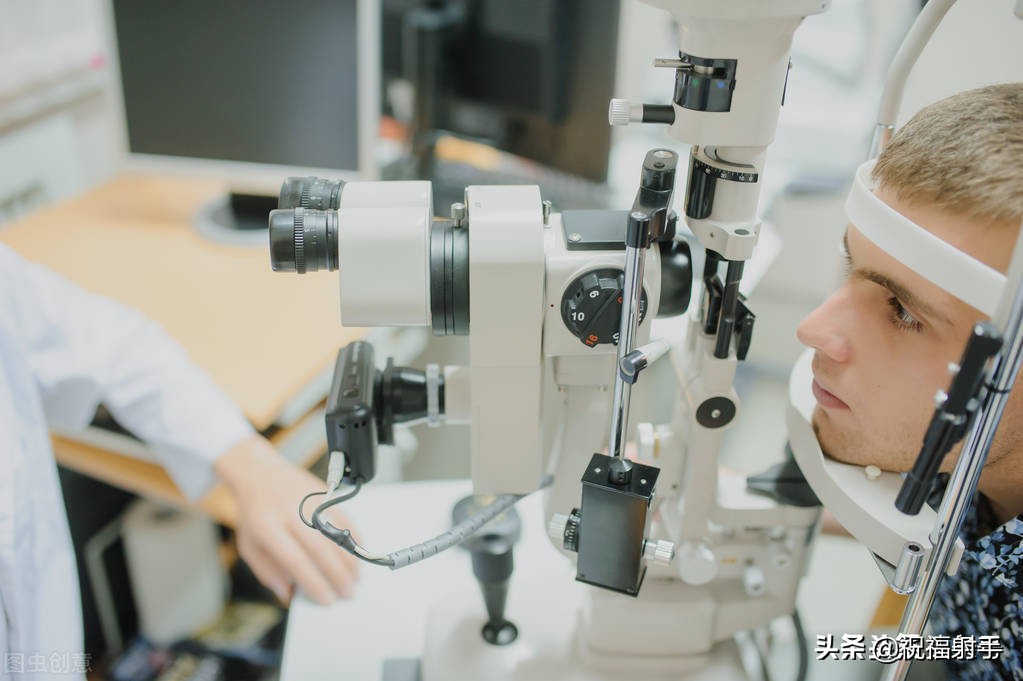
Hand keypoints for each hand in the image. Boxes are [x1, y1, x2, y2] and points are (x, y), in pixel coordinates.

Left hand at [214, 434, 359, 604]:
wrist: (259, 473)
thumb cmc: (254, 514)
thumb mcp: (248, 545)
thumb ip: (267, 572)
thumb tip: (288, 593)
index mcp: (268, 528)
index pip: (296, 561)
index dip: (314, 582)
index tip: (327, 599)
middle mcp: (291, 512)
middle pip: (321, 548)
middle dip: (338, 575)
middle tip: (348, 592)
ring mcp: (309, 500)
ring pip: (337, 533)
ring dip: (350, 558)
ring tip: (356, 577)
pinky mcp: (323, 493)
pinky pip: (344, 517)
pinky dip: (354, 536)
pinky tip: (358, 551)